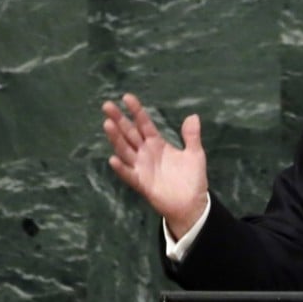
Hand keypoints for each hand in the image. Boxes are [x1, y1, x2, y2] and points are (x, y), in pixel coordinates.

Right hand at [102, 93, 208, 238]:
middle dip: (119, 120)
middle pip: (129, 133)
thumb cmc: (192, 179)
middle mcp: (145, 153)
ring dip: (116, 138)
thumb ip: (191, 136)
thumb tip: (193, 116)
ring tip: (107, 124)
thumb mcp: (195, 154)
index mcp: (157, 144)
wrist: (192, 204)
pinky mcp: (141, 183)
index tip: (127, 97)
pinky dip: (121, 168)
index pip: (144, 124)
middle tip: (107, 105)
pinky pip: (129, 174)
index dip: (136, 111)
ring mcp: (141, 167)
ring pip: (125, 150)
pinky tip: (113, 159)